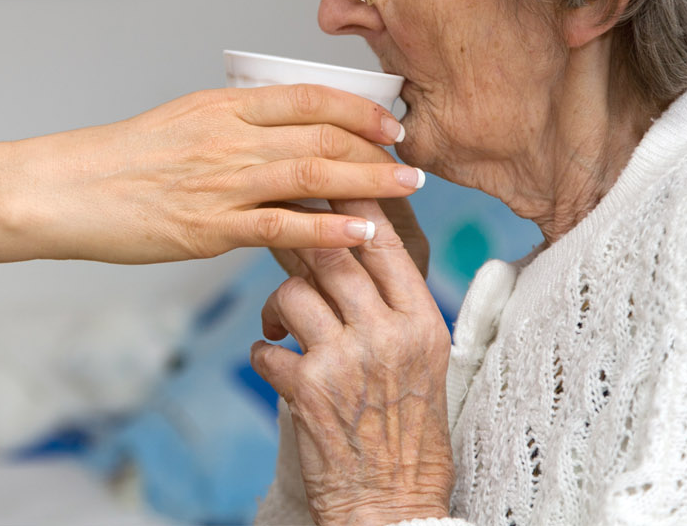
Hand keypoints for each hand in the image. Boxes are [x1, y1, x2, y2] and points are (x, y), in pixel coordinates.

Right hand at [0, 84, 420, 263]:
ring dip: (370, 182)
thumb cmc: (121, 159)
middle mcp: (230, 138)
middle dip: (377, 147)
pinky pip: (283, 227)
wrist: (68, 190)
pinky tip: (364, 235)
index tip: (391, 121)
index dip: (359, 108)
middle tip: (415, 161)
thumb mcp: (181, 120)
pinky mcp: (210, 228)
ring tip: (409, 190)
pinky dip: (330, 230)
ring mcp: (222, 183)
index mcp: (223, 106)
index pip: (308, 97)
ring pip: (313, 176)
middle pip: (323, 136)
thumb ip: (231, 123)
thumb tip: (276, 128)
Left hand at [251, 199, 452, 525]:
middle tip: (279, 238)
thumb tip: (353, 255)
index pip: (384, 243)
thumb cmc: (406, 438)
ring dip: (275, 304)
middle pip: (331, 256)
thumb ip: (395, 312)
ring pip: (291, 293)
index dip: (348, 211)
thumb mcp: (424, 366)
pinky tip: (274, 364)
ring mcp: (346, 361)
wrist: (392, 508)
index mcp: (423, 323)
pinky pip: (264, 348)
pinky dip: (262, 353)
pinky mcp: (307, 391)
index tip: (322, 192)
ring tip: (281, 325)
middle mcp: (388, 335)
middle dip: (298, 244)